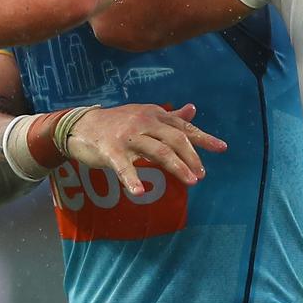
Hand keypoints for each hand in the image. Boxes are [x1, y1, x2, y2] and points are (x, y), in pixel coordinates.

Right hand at [64, 103, 226, 195]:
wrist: (80, 124)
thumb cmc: (116, 123)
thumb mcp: (144, 115)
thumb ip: (170, 117)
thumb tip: (193, 109)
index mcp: (153, 115)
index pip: (182, 127)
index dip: (203, 138)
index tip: (222, 148)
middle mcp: (143, 122)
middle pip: (174, 139)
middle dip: (191, 158)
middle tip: (201, 175)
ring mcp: (127, 136)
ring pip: (157, 151)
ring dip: (176, 167)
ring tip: (191, 182)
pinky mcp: (109, 150)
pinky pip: (123, 167)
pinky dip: (131, 179)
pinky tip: (139, 192)